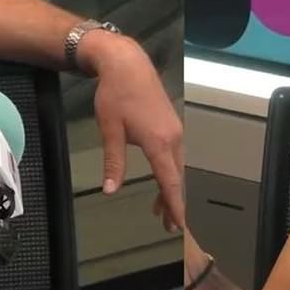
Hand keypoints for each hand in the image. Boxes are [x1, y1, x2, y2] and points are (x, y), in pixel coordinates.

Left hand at [83, 32, 184, 231]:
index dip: (174, 205)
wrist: (127, 63)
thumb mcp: (110, 130)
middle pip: (176, 177)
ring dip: (170, 187)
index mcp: (159, 142)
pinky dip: (170, 172)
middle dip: (173, 202)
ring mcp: (175, 130)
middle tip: (169, 226)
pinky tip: (161, 178)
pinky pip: (175, 155)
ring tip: (162, 210)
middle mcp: (173, 138)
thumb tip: (110, 189)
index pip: (169, 182)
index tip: (179, 225)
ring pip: (176, 166)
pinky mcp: (171, 124)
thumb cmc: (116, 95)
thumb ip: (113, 162)